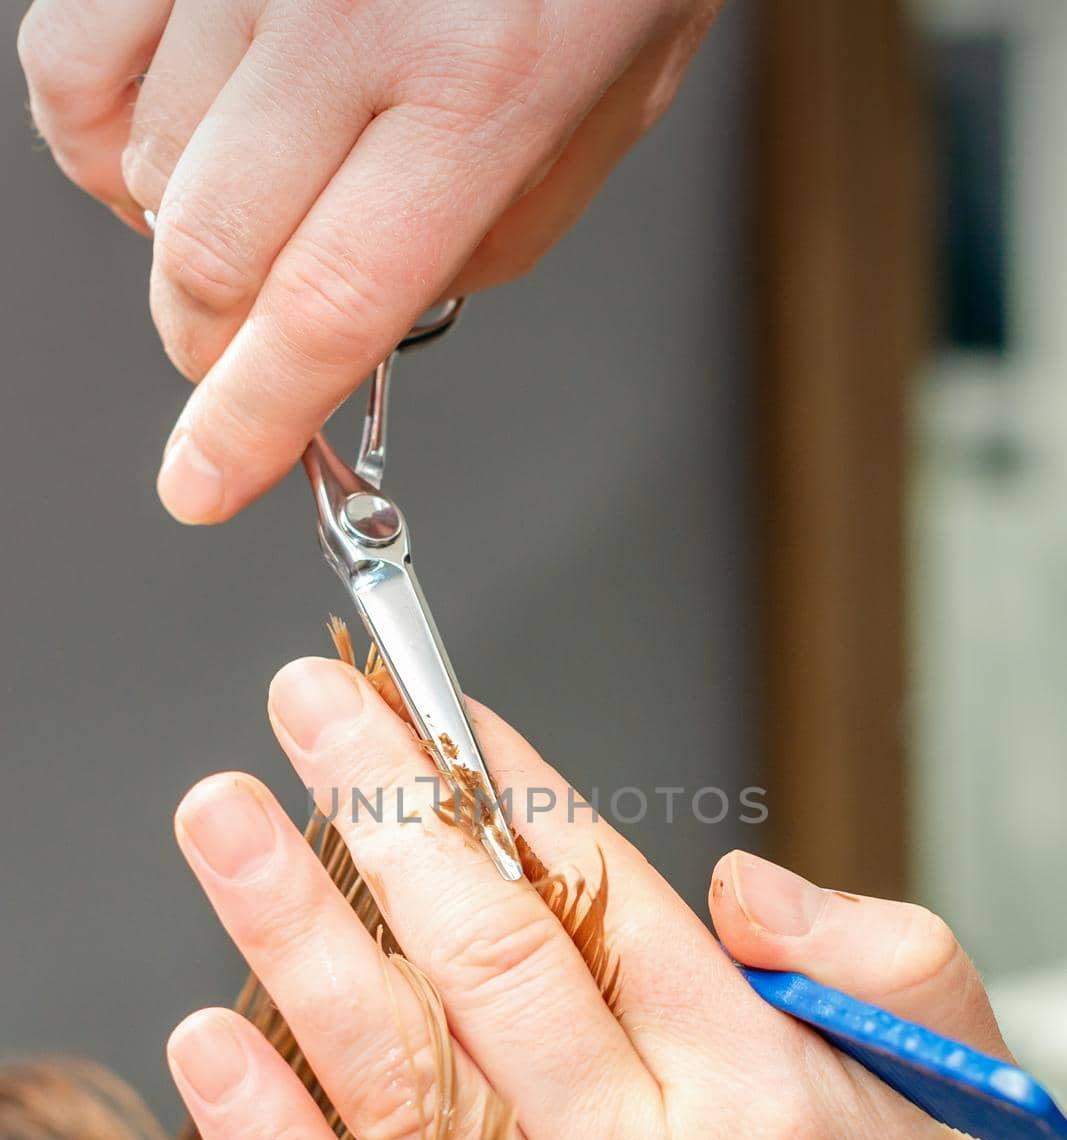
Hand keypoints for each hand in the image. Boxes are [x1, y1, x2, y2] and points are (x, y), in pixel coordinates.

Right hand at [18, 0, 718, 524]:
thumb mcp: (611, 106)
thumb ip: (496, 235)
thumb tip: (379, 322)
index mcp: (481, 88)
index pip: (327, 306)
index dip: (250, 419)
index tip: (205, 482)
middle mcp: (351, 12)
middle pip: (211, 258)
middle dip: (215, 349)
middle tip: (249, 355)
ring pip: (142, 172)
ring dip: (183, 237)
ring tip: (256, 209)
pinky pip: (70, 64)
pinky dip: (98, 139)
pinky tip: (169, 147)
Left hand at [163, 657, 1066, 1139]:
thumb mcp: (992, 1113)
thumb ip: (879, 960)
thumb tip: (734, 886)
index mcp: (768, 1096)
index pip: (599, 890)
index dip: (506, 782)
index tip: (441, 707)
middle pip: (479, 950)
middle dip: (382, 801)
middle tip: (312, 699)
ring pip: (394, 1077)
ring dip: (292, 929)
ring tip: (225, 818)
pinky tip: (211, 1049)